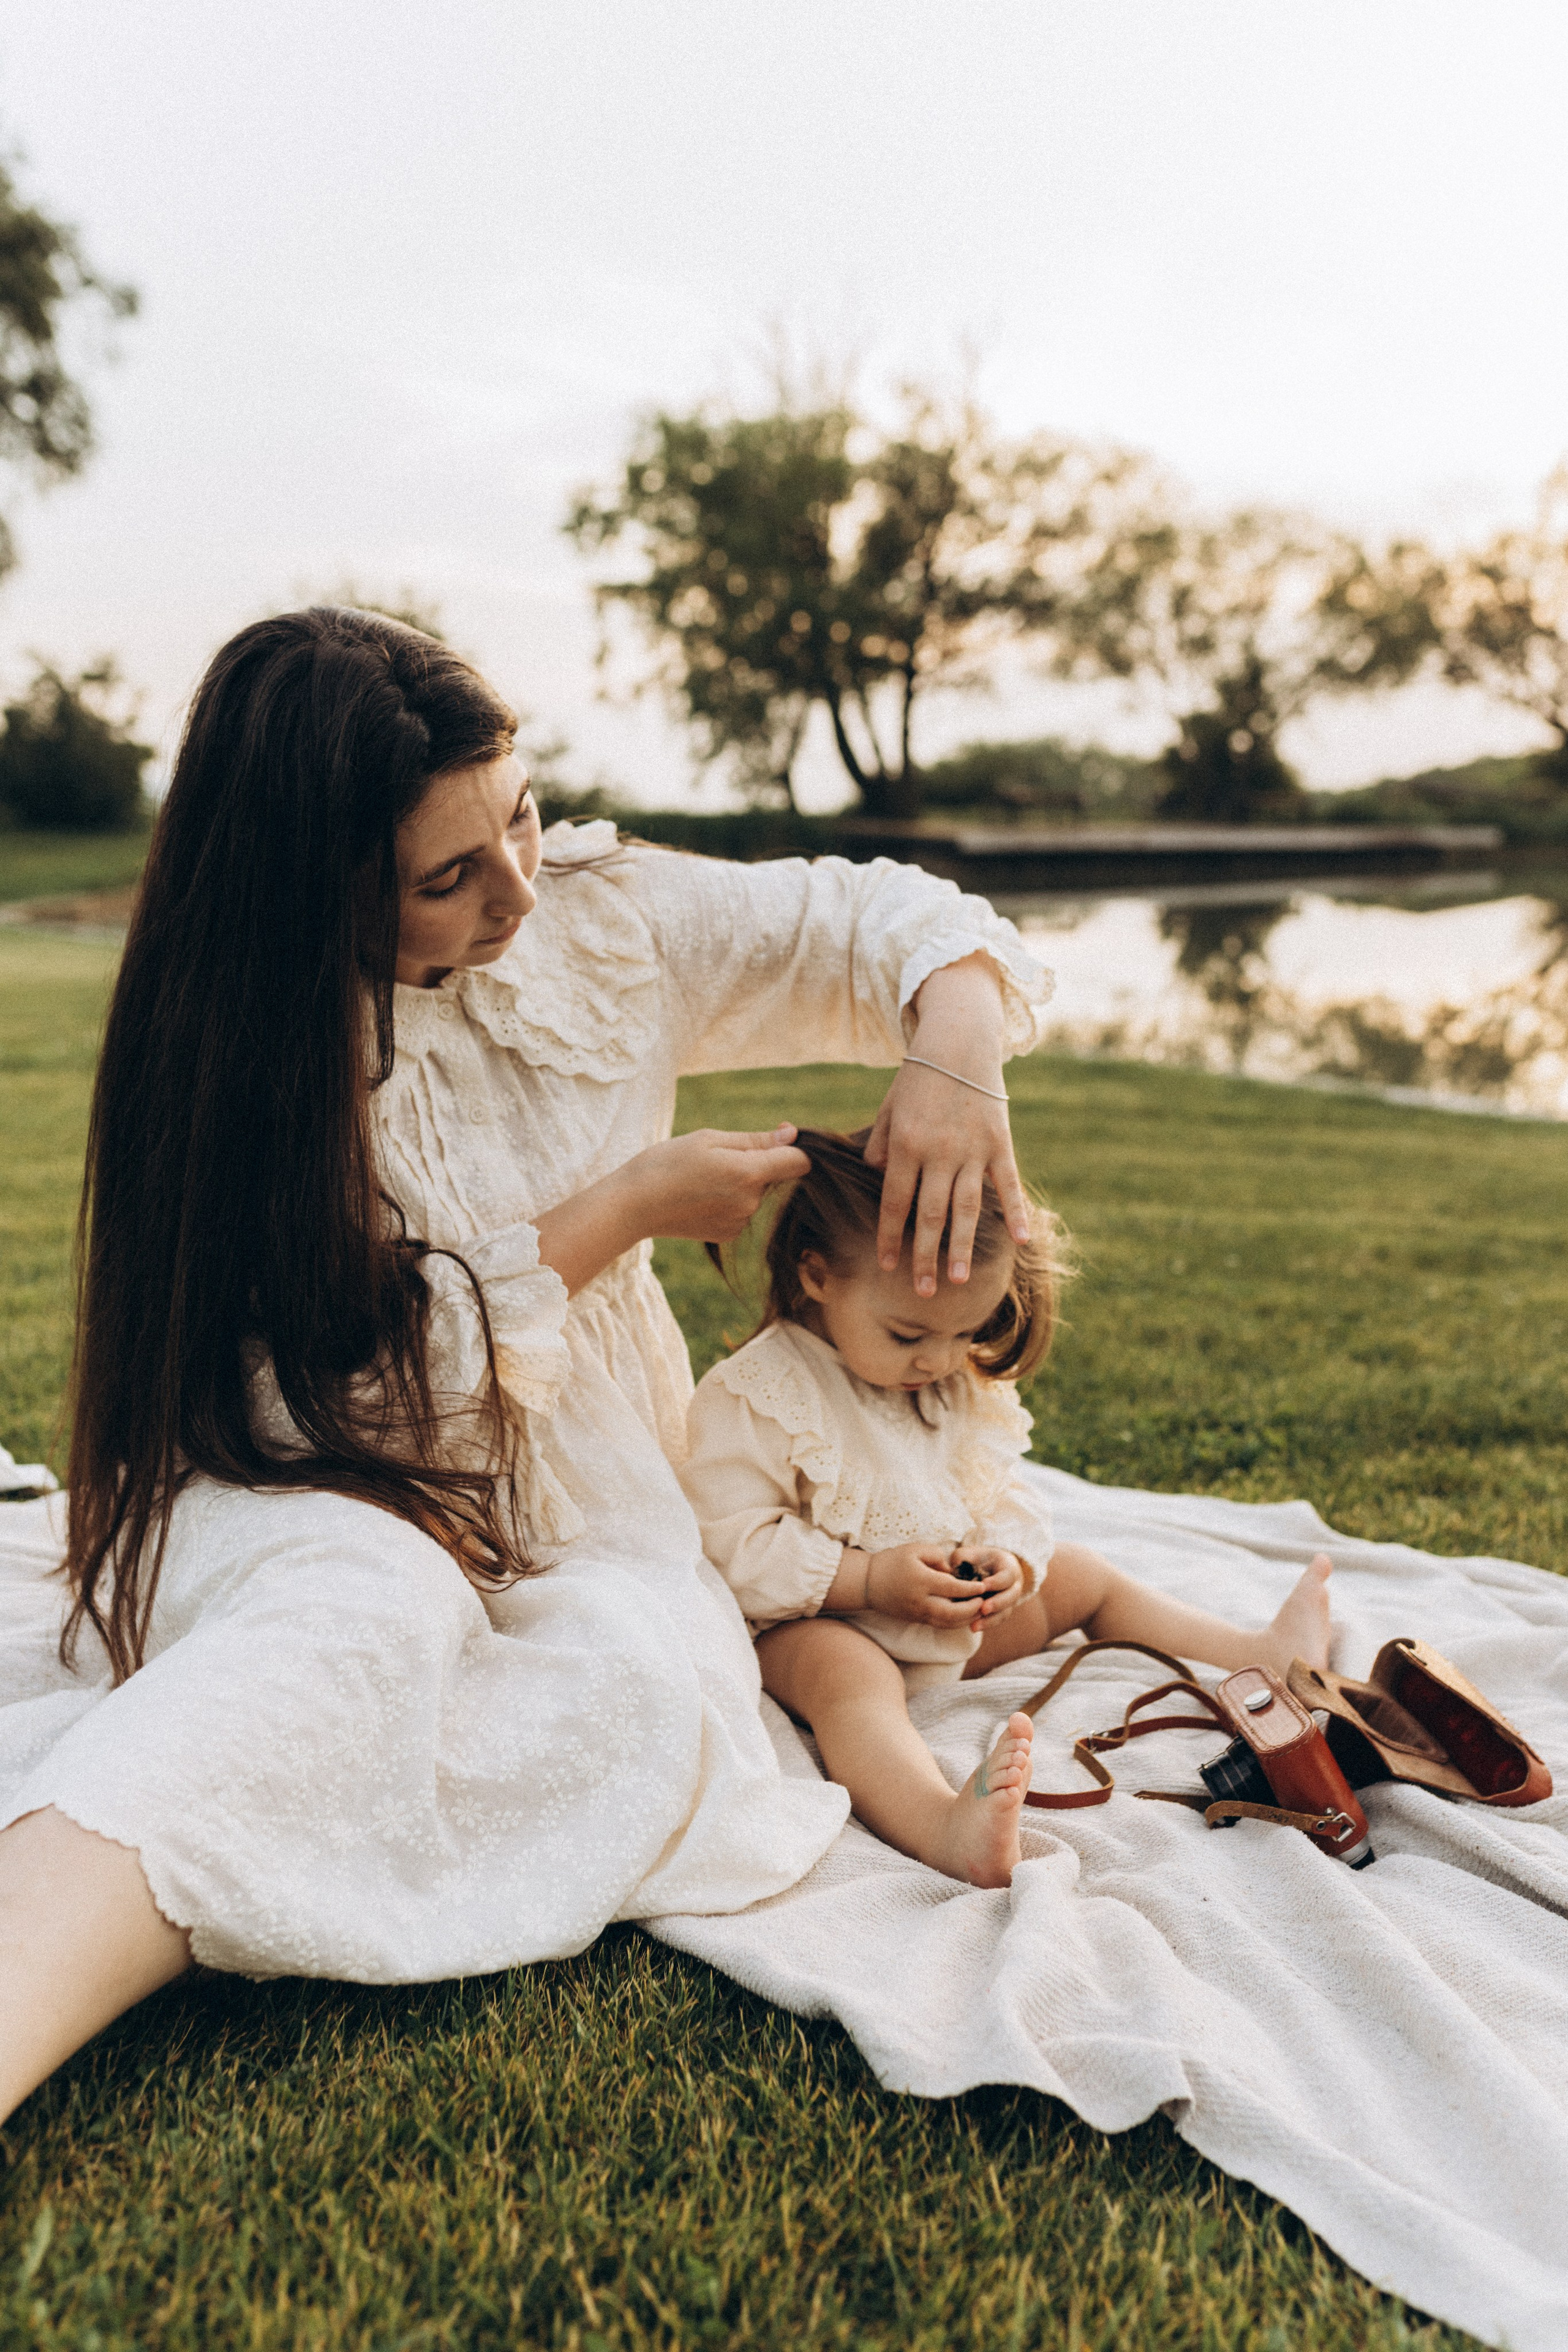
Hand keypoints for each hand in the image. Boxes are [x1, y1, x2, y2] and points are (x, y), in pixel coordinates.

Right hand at [624, 1125, 808, 1243]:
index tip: (777, 1139)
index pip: (799, 1162)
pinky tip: (699, 1197)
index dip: (793, 1148)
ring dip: (740, 1183)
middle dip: (755, 1164)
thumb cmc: (667, 1163)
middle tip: (716, 1158)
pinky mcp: (727, 1235)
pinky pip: (740, 1211)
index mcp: (749, 1173)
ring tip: (701, 1179)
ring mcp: (739, 1222)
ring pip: (754, 1193)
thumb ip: (756, 1140)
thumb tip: (792, 1135)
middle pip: (773, 1176)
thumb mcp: (709, 1139)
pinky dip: (727, 1202)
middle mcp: (750, 1202)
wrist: (633, 1205)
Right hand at [828, 1540, 997, 1629]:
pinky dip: (954, 1622)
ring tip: (979, 1610)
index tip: (984, 1586)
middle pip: (953, 1612)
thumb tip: (954, 1571)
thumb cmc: (892, 1561)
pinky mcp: (915, 1619)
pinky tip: (963, 1615)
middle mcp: (921, 1601)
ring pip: (948, 1622)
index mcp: (922, 1581)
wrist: (867, 1583)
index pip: (953, 1588)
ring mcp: (918, 1613)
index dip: (971, 1589)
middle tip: (985, 1601)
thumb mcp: (914, 1550)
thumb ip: (938, 1556)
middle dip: (972, 1608)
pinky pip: (939, 1624)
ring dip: (966, 1619)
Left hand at [864, 956, 1031, 1296]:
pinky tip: (1021, 1241)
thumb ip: (880, 1145)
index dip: (889, 1236)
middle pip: (929, 1215)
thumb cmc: (918, 1077)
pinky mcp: (1000, 1142)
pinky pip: (1008, 1183)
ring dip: (961, 1246)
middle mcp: (938, 1152)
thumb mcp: (889, 1108)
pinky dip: (1017, 1212)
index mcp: (905, 1144)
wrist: (958, 1040)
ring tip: (957, 1279)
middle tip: (923, 1293)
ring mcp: (972, 1149)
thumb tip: (877, 1178)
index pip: (893, 1201)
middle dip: (924, 1256)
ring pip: (966, 1208)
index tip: (888, 1266)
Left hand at [955, 1545, 1027, 1622]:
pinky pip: (998, 1620)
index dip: (997, 1581)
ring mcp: (1009, 1600)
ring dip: (991, 1619)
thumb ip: (963, 1558)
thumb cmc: (978, 1559)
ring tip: (974, 1626)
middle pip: (1011, 1596)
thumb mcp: (971, 1553)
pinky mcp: (1002, 1611)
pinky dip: (986, 1624)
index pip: (1008, 1575)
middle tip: (983, 1608)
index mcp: (1009, 1567)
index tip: (983, 1585)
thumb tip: (952, 1569)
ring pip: (1005, 1612)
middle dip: (997, 1603)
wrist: (988, 1568)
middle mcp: (1014, 1585)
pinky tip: (973, 1628)